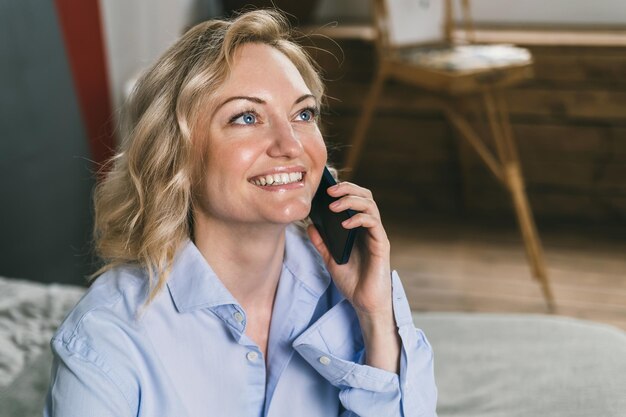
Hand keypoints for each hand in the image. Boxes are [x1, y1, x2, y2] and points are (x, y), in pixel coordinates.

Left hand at [306, 181, 392, 319]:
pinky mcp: (381, 244)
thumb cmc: (352, 281)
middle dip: (348, 189)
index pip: (355, 199)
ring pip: (370, 205)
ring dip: (351, 200)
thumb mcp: (330, 259)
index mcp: (359, 228)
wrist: (364, 303)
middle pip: (365, 196)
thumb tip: (310, 225)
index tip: (324, 188)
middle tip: (329, 190)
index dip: (343, 189)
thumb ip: (322, 242)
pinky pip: (373, 223)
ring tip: (333, 205)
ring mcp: (376, 235)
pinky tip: (345, 223)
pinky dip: (359, 218)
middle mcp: (369, 228)